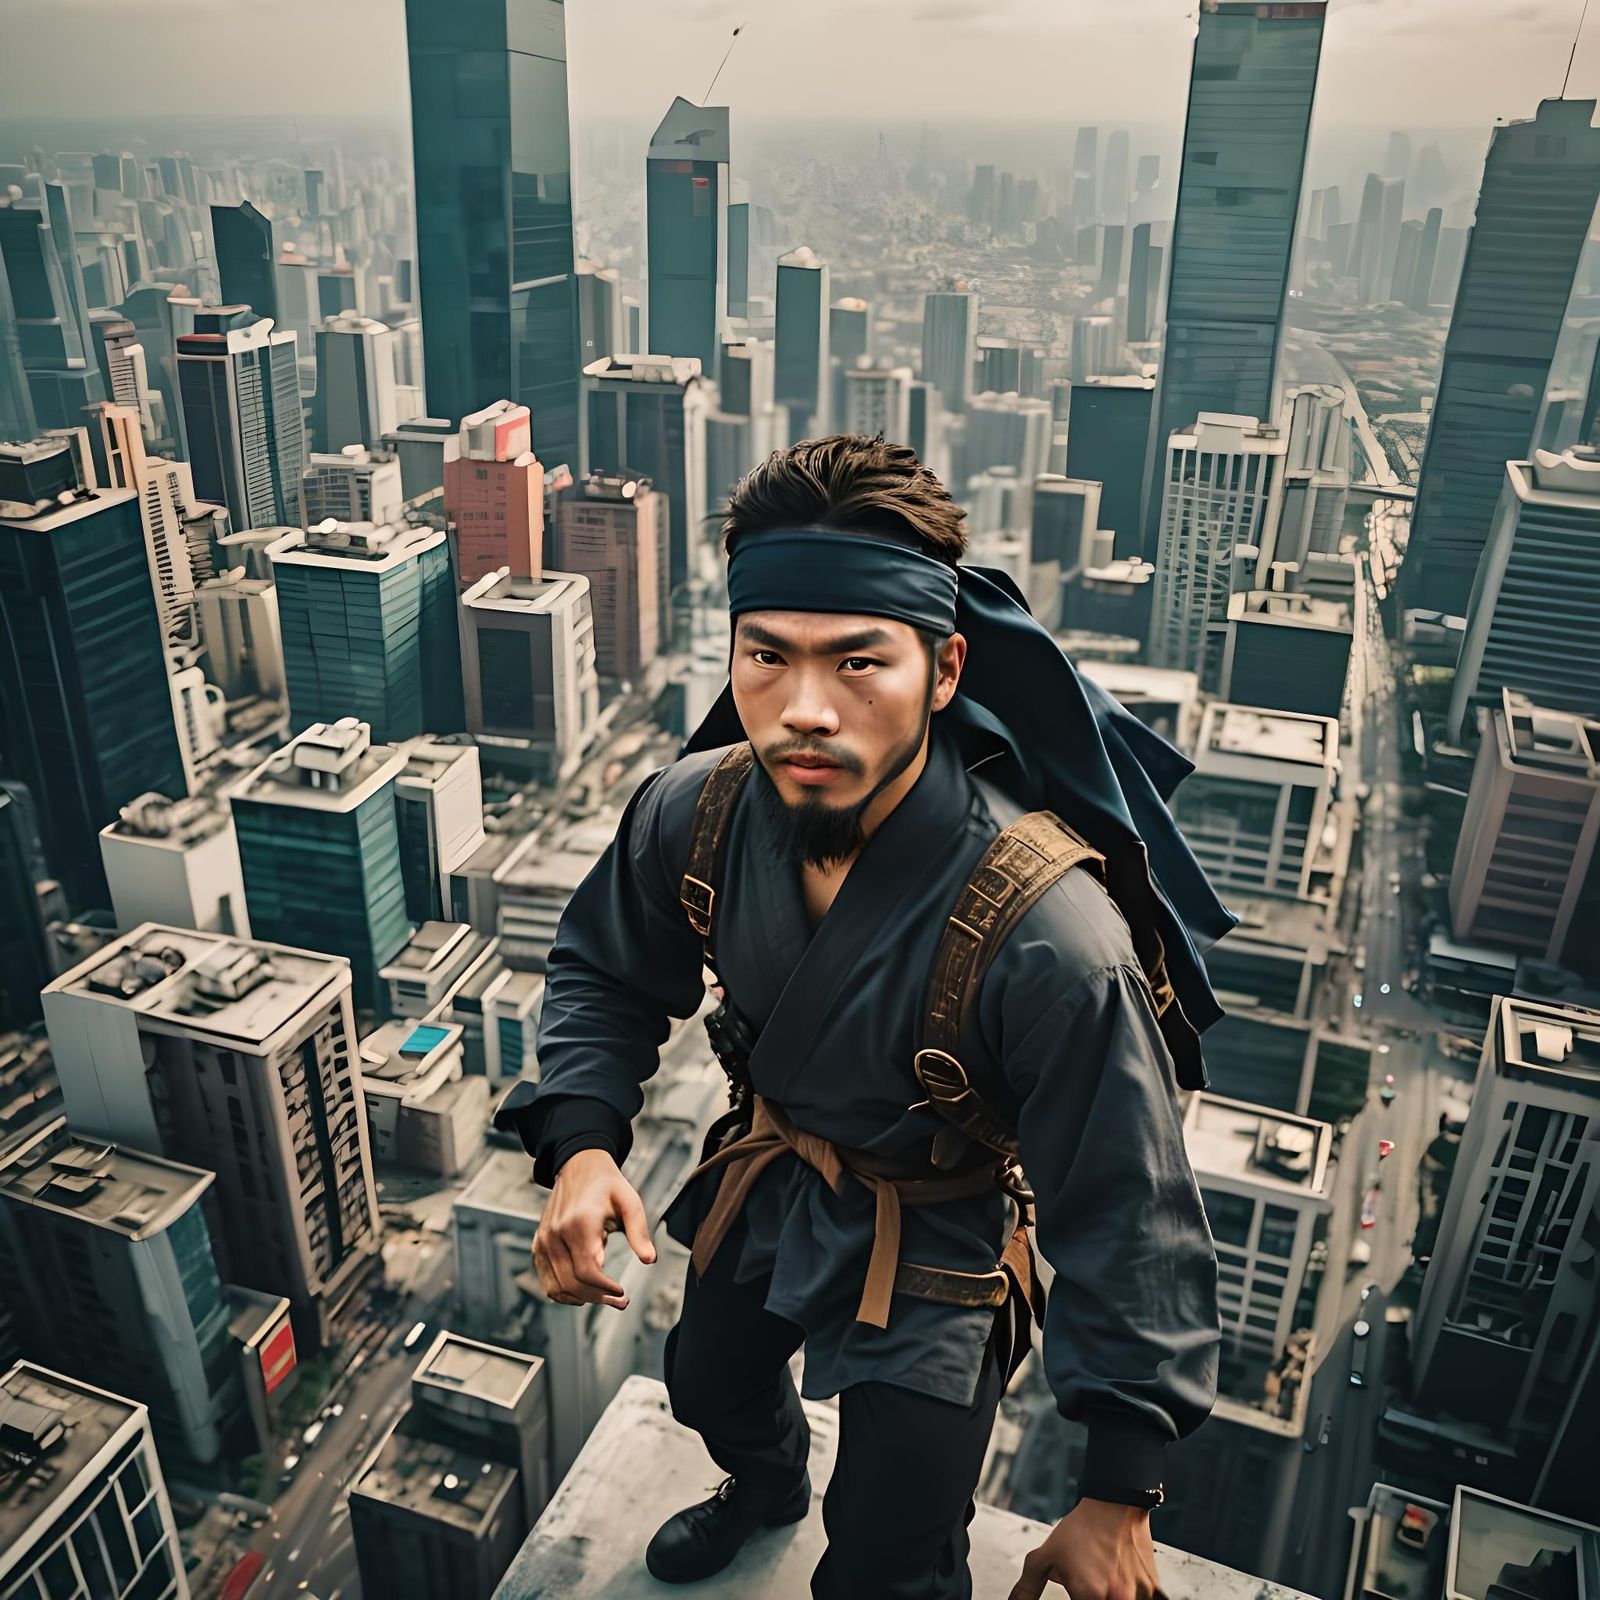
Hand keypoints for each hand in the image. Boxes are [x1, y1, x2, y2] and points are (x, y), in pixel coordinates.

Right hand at [532, 1148, 655, 1310]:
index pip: (588, 1272)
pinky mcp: (538, 1244)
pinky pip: (547, 1280)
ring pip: (557, 1286)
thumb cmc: (608, 1185)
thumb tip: (650, 1260)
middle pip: (573, 1283)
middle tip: (621, 1301)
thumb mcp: (630, 1202)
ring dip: (582, 1299)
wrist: (579, 1166)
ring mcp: (543, 1240)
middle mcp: (556, 1234)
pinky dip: (563, 1293)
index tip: (623, 1293)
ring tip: (605, 1298)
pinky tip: (583, 1294)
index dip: (606, 1289)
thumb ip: (639, 1232)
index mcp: (579, 1223)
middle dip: (598, 1298)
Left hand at [1007, 1498, 1166, 1599]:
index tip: (1079, 1594)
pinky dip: (1129, 1594)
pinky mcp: (1153, 1589)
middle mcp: (1117, 1598)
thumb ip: (1028, 1587)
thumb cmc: (1082, 1529)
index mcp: (1089, 1595)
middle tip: (1091, 1583)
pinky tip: (1120, 1577)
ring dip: (1113, 1595)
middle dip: (1093, 1597)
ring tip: (1104, 1577)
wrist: (1116, 1504)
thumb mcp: (1046, 1556)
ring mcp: (1138, 1595)